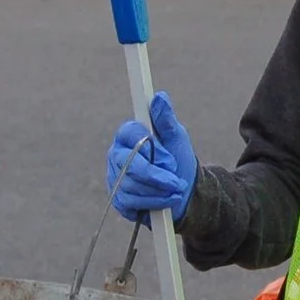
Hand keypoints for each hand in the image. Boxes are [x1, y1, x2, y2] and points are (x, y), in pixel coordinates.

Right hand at [106, 91, 198, 222]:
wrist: (184, 193)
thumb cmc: (178, 160)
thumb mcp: (176, 138)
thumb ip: (166, 119)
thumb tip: (160, 97)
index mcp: (129, 135)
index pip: (130, 134)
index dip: (152, 149)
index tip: (170, 159)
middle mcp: (117, 155)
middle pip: (129, 164)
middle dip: (156, 175)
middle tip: (176, 181)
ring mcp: (116, 177)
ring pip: (131, 185)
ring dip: (158, 190)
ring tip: (176, 190)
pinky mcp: (119, 199)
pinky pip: (130, 202)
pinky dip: (153, 202)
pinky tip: (166, 201)